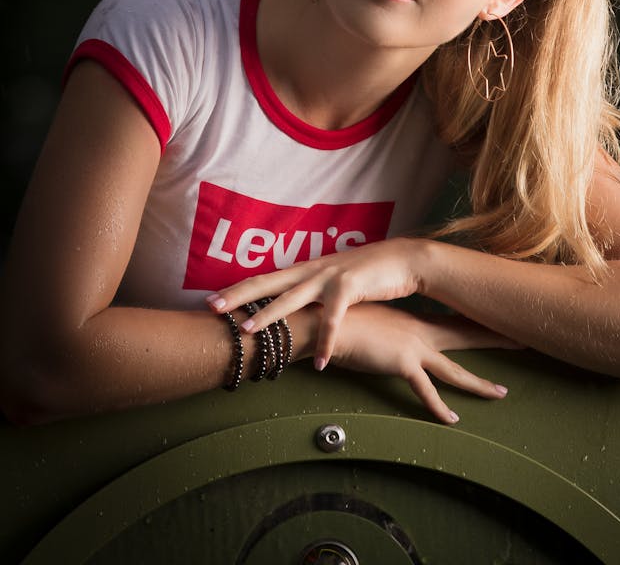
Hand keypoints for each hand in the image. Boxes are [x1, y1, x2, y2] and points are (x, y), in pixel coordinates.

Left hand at [207, 237, 423, 368]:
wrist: (405, 260)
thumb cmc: (369, 273)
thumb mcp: (335, 283)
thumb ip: (315, 294)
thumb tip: (295, 311)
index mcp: (306, 269)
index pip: (265, 279)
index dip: (238, 289)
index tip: (211, 299)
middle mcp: (312, 269)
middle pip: (267, 282)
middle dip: (237, 295)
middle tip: (210, 307)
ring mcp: (330, 276)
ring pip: (291, 297)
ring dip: (267, 315)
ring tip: (247, 331)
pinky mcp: (351, 286)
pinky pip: (333, 319)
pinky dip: (325, 341)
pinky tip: (318, 363)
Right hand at [332, 303, 516, 423]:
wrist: (327, 322)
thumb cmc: (343, 321)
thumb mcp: (373, 321)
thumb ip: (387, 329)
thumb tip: (388, 335)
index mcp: (415, 320)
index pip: (456, 320)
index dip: (478, 321)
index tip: (499, 318)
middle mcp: (421, 331)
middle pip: (467, 336)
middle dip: (495, 338)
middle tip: (523, 340)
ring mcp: (415, 347)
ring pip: (455, 370)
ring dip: (479, 383)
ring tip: (501, 393)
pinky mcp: (404, 362)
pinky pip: (427, 391)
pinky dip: (439, 408)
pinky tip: (452, 420)